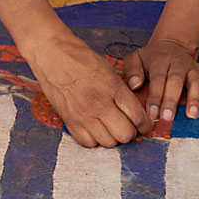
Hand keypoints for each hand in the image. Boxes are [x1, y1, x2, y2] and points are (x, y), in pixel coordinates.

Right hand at [31, 33, 152, 147]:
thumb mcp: (109, 71)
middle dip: (131, 132)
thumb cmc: (82, 59)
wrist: (52, 55)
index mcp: (112, 88)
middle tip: (129, 126)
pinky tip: (96, 129)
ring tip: (111, 127)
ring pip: (108, 142)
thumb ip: (122, 92)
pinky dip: (95, 140)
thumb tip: (136, 112)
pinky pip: (88, 143)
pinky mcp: (69, 121)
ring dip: (113, 137)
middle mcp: (99, 104)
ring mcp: (82, 115)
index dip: (146, 125)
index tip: (146, 126)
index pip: (137, 116)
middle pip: (125, 134)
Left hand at [121, 36, 198, 122]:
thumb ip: (132, 70)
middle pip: (176, 81)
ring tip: (193, 115)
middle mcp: (178, 64)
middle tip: (168, 117)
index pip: (158, 79)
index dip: (155, 97)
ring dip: (195, 98)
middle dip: (172, 100)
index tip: (152, 114)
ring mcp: (192, 68)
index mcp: (160, 61)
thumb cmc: (151, 57)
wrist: (171, 44)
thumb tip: (135, 85)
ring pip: (196, 82)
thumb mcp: (136, 57)